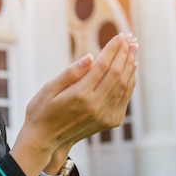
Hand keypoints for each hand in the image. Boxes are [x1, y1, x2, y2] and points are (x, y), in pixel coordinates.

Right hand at [10, 33, 137, 175]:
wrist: (45, 139)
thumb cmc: (42, 111)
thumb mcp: (49, 88)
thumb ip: (70, 73)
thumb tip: (91, 57)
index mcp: (80, 94)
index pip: (102, 66)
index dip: (112, 49)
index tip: (119, 36)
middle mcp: (95, 105)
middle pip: (117, 74)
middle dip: (124, 54)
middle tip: (131, 38)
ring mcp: (104, 115)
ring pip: (123, 86)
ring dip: (130, 66)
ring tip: (133, 50)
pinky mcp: (108, 121)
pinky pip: (124, 98)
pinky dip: (130, 82)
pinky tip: (131, 71)